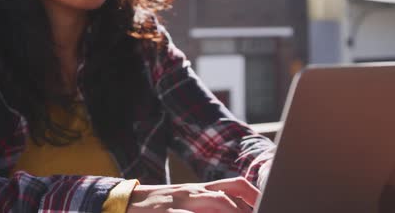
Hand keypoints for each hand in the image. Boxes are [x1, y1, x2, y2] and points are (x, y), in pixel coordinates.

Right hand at [126, 177, 259, 212]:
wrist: (126, 202)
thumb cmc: (161, 207)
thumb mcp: (187, 201)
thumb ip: (210, 204)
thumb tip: (237, 207)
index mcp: (200, 189)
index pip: (235, 185)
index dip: (254, 196)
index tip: (268, 204)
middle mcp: (193, 192)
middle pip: (227, 198)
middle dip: (247, 210)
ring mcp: (179, 202)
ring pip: (215, 204)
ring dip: (231, 212)